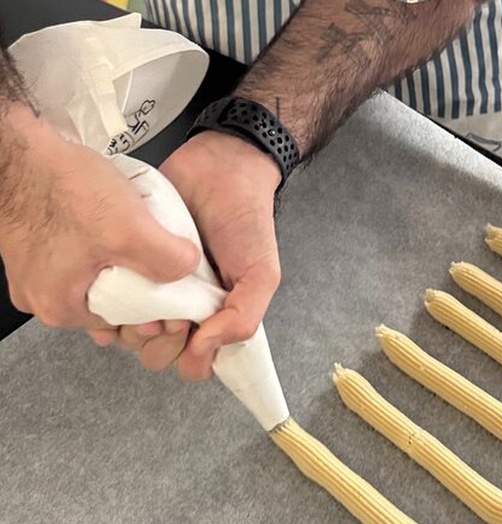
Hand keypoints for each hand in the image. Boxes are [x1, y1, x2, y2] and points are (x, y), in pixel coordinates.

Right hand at [0, 106, 200, 332]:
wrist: (18, 149)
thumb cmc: (59, 188)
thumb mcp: (129, 230)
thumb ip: (167, 260)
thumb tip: (189, 271)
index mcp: (64, 308)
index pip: (127, 327)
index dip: (162, 313)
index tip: (182, 293)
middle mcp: (46, 297)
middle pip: (114, 308)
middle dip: (146, 292)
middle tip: (170, 268)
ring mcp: (40, 271)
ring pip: (101, 281)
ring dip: (128, 269)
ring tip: (150, 245)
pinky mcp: (42, 245)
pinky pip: (86, 258)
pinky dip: (108, 250)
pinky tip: (125, 229)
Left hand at [98, 131, 282, 381]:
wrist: (219, 167)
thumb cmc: (246, 221)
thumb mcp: (261, 272)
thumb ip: (244, 317)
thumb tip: (203, 350)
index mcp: (217, 319)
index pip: (198, 364)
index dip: (191, 359)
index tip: (190, 334)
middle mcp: (183, 310)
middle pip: (159, 356)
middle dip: (159, 345)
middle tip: (166, 313)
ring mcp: (152, 289)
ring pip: (128, 335)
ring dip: (129, 328)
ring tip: (139, 299)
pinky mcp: (126, 266)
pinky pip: (106, 302)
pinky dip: (103, 309)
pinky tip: (107, 299)